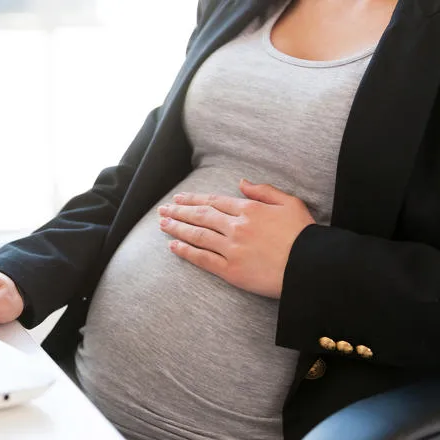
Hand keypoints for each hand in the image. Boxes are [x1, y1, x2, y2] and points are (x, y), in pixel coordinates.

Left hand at [158, 179, 314, 297]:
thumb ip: (264, 191)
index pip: (214, 201)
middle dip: (179, 212)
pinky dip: (186, 251)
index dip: (194, 199)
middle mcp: (236, 227)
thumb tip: (241, 182)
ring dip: (177, 228)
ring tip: (162, 224)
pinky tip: (173, 246)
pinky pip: (203, 259)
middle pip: (201, 216)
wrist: (312, 267)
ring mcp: (232, 249)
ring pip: (198, 235)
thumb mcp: (290, 203)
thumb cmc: (304, 235)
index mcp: (249, 209)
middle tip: (163, 210)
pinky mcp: (231, 270)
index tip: (179, 199)